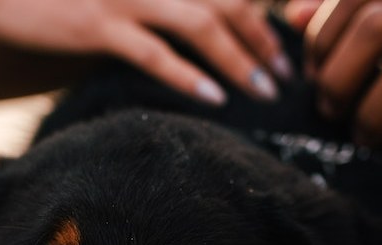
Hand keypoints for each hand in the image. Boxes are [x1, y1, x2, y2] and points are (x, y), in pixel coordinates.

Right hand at [0, 0, 294, 105]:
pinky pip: (154, 53)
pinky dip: (189, 76)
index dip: (258, 10)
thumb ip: (156, 4)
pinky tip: (215, 97)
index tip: (281, 40)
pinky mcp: (96, 25)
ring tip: (266, 90)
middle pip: (227, 1)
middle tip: (285, 72)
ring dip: (242, 60)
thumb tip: (193, 27)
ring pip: (202, 26)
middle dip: (264, 37)